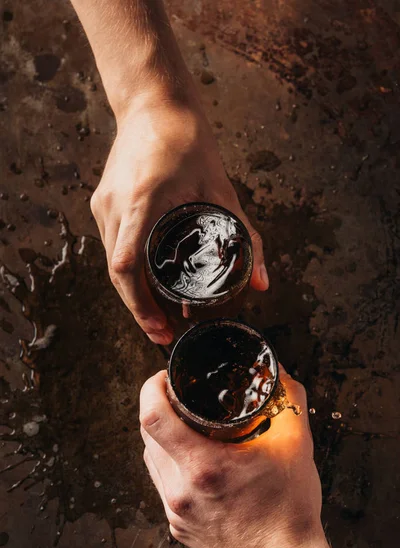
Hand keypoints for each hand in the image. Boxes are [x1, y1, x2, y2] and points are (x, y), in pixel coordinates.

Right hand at [91, 92, 267, 344]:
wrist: (152, 104)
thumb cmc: (187, 141)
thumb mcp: (222, 190)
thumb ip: (245, 237)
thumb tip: (262, 283)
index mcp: (143, 201)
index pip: (127, 265)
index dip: (139, 304)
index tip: (159, 327)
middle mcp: (115, 206)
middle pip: (117, 274)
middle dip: (139, 309)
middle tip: (164, 332)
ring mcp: (103, 205)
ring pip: (111, 263)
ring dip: (131, 293)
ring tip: (157, 315)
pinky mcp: (100, 203)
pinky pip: (111, 246)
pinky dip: (127, 271)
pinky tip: (146, 283)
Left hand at [140, 368, 360, 547]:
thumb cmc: (290, 511)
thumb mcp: (296, 446)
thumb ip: (289, 401)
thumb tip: (280, 373)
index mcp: (204, 467)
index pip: (153, 418)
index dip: (152, 389)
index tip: (165, 379)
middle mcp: (181, 491)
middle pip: (146, 435)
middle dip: (158, 407)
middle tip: (179, 397)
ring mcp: (176, 511)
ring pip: (151, 459)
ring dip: (162, 436)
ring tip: (185, 425)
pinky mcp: (178, 525)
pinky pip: (161, 483)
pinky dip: (170, 463)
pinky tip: (192, 459)